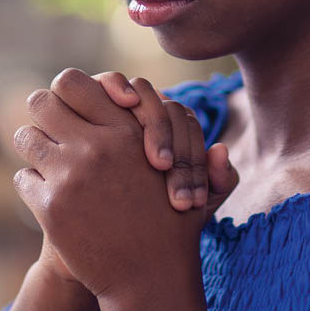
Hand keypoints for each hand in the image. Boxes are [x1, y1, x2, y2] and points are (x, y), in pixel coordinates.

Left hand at [12, 69, 232, 305]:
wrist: (150, 277)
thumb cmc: (170, 221)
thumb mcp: (177, 168)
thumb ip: (158, 128)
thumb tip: (145, 94)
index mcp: (125, 129)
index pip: (72, 82)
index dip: (66, 93)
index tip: (72, 109)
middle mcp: (97, 146)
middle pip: (40, 102)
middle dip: (42, 114)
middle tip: (51, 131)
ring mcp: (71, 175)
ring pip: (25, 137)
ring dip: (34, 149)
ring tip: (48, 164)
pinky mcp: (52, 207)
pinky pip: (23, 178)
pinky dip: (33, 187)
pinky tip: (49, 197)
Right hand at [91, 71, 237, 214]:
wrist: (97, 227)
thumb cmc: (142, 216)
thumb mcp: (186, 211)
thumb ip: (215, 183)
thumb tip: (221, 151)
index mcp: (175, 126)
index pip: (190, 127)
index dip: (194, 163)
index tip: (191, 201)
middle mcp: (149, 108)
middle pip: (169, 110)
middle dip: (176, 149)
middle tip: (174, 191)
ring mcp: (119, 102)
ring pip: (141, 90)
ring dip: (152, 121)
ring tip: (158, 163)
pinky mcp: (88, 100)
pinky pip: (103, 83)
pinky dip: (116, 87)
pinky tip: (124, 107)